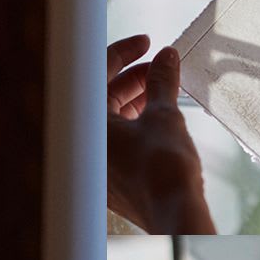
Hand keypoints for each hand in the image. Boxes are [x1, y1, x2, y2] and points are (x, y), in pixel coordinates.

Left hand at [107, 35, 214, 233]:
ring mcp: (97, 164)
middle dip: (134, 78)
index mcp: (88, 126)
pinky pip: (118, 141)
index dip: (123, 53)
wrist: (174, 215)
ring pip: (112, 120)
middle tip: (162, 68)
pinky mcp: (111, 179)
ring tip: (164, 90)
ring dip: (137, 100)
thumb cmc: (164, 167)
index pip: (96, 76)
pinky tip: (159, 117)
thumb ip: (162, 82)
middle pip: (103, 98)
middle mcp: (86, 146)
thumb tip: (167, 57)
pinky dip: (135, 123)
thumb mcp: (164, 115)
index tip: (147, 43)